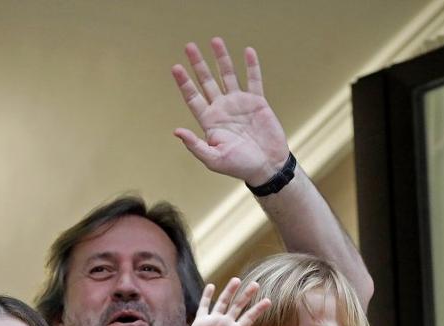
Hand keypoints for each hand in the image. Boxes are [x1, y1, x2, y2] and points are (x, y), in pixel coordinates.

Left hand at [172, 38, 289, 186]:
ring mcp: (239, 103)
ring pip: (228, 75)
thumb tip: (177, 131)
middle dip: (198, 64)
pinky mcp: (257, 102)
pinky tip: (248, 51)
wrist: (267, 166)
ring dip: (221, 59)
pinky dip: (251, 66)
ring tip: (215, 41)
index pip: (193, 97)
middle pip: (207, 81)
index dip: (184, 83)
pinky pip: (253, 80)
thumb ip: (195, 146)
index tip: (176, 67)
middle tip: (189, 46)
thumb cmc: (240, 166)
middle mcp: (222, 108)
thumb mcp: (214, 159)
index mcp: (209, 121)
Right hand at [178, 278, 270, 325]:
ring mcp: (214, 321)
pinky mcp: (201, 321)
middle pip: (238, 306)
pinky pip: (204, 306)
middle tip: (256, 284)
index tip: (268, 300)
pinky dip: (207, 296)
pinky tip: (211, 286)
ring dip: (229, 291)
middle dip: (246, 295)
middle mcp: (226, 324)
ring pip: (223, 302)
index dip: (258, 309)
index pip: (249, 317)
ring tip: (236, 280)